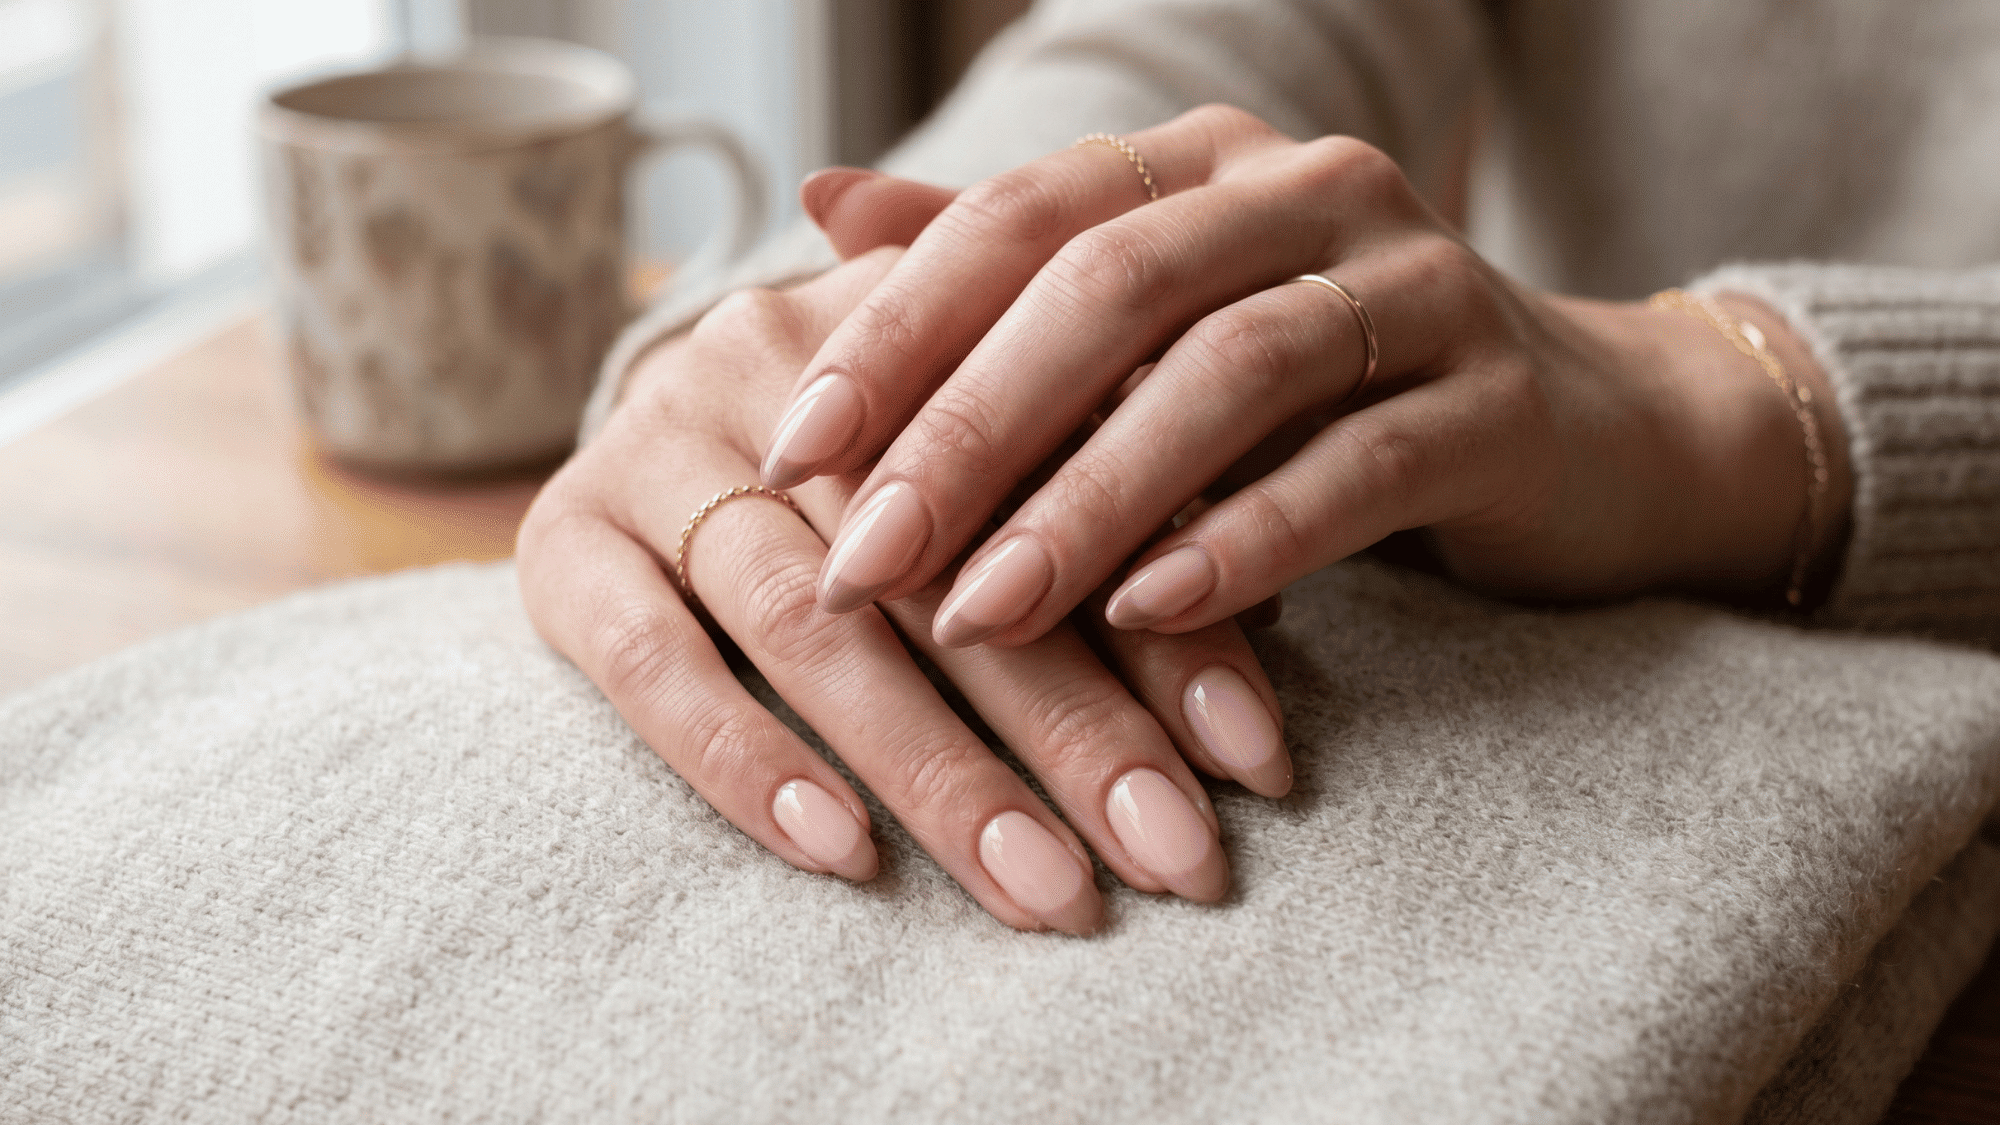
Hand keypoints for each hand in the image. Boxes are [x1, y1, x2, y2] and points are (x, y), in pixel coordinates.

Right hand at [518, 248, 1292, 936]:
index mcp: (922, 321)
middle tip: (1174, 860)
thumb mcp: (1006, 461)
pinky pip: (652, 661)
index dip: (1166, 627)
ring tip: (1045, 891)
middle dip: (1075, 727)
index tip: (1257, 767)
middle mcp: (781, 363)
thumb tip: (1255, 678)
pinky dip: (747, 759)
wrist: (681, 423)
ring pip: (812, 621)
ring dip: (938, 770)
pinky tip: (844, 853)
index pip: (1061, 482)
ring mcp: (657, 441)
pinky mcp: (562, 537)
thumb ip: (1115, 528)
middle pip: (946, 563)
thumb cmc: (890, 461)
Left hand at [762, 105, 1852, 645]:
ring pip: (1230, 375)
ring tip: (981, 614)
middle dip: (970, 431)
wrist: (1587, 433)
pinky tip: (1152, 612)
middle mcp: (1307, 192)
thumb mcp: (1156, 324)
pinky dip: (1249, 540)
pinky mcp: (1501, 399)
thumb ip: (1001, 264)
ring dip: (1090, 502)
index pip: (1020, 218)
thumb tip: (820, 195)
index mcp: (1202, 165)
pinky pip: (1359, 465)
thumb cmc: (1327, 392)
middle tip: (863, 560)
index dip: (897, 331)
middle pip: (1111, 288)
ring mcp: (1418, 283)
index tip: (789, 450)